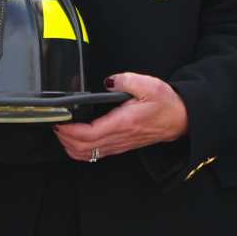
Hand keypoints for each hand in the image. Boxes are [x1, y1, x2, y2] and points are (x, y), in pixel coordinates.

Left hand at [53, 73, 187, 161]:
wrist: (181, 119)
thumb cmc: (166, 103)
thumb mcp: (148, 84)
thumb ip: (125, 80)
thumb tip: (108, 82)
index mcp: (123, 123)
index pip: (89, 134)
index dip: (69, 131)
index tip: (59, 121)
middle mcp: (120, 138)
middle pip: (83, 149)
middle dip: (64, 139)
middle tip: (55, 124)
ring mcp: (120, 145)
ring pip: (88, 155)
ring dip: (71, 146)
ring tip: (62, 131)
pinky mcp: (121, 146)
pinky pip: (96, 154)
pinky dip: (81, 150)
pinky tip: (76, 139)